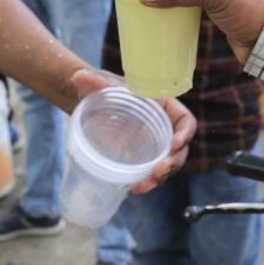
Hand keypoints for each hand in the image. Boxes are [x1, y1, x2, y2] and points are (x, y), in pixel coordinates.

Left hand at [69, 68, 194, 192]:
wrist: (94, 104)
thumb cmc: (106, 90)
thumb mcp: (103, 86)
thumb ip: (94, 82)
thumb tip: (78, 77)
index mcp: (165, 107)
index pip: (185, 121)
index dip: (185, 133)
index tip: (175, 144)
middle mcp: (164, 128)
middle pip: (179, 149)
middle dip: (172, 163)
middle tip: (158, 171)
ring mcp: (155, 145)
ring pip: (167, 165)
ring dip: (159, 177)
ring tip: (142, 185)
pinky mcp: (143, 158)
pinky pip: (151, 172)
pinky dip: (146, 181)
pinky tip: (133, 188)